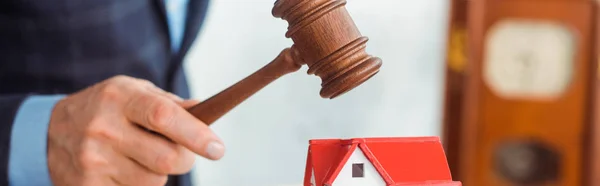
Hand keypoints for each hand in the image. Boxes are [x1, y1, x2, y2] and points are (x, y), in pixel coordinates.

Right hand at [47, 75, 224, 185]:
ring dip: (159, 173)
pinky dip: (138, 184)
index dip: (196, 134)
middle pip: (165, 159)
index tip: (217, 149)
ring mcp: (93, 160)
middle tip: (183, 153)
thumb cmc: (107, 108)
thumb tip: (204, 112)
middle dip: (184, 159)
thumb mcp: (134, 92)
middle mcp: (104, 128)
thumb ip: (169, 103)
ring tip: (142, 156)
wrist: (51, 132)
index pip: (164, 117)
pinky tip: (123, 168)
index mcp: (121, 98)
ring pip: (153, 182)